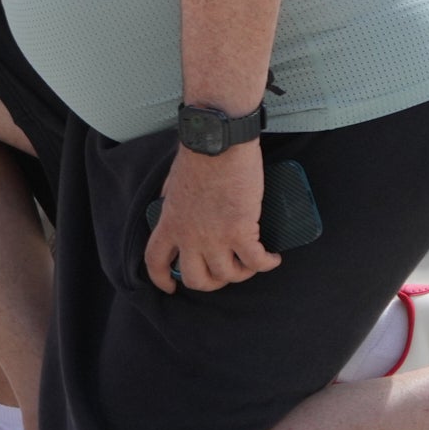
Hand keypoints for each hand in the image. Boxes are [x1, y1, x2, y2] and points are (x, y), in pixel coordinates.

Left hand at [142, 142, 280, 294]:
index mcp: (169, 222)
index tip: (170, 287)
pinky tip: (273, 257)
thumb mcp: (173, 183)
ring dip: (242, 273)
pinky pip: (256, 262)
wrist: (218, 141)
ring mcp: (214, 236)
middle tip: (224, 273)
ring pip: (228, 275)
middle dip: (212, 282)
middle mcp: (189, 235)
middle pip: (195, 279)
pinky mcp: (241, 230)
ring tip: (252, 261)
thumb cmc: (198, 155)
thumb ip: (172, 202)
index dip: (161, 280)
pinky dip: (267, 263)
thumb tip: (173, 208)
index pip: (155, 261)